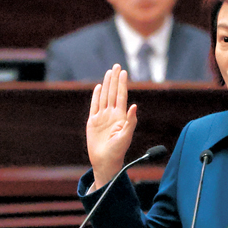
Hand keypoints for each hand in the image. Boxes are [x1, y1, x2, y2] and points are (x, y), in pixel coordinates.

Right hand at [86, 64, 136, 189]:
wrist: (105, 161)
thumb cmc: (118, 151)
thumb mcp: (126, 137)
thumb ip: (131, 121)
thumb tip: (134, 106)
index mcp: (121, 116)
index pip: (121, 96)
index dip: (122, 84)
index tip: (124, 72)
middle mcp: (112, 114)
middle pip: (113, 92)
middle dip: (115, 79)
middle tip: (116, 65)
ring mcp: (102, 117)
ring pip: (104, 96)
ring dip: (107, 84)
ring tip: (109, 72)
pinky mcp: (93, 122)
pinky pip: (94, 106)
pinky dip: (96, 96)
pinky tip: (99, 87)